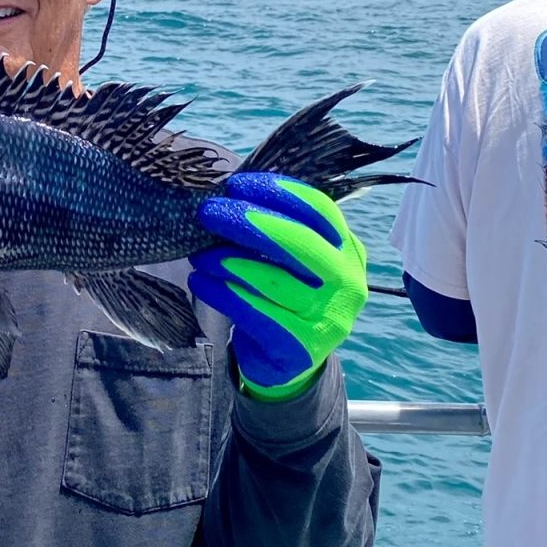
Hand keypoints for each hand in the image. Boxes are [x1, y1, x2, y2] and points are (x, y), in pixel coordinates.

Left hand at [188, 173, 367, 399]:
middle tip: (209, 212)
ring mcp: (327, 318)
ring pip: (271, 279)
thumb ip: (277, 231)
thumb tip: (230, 195)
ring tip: (198, 253)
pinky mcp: (299, 346)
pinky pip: (253, 311)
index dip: (279, 192)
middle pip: (299, 242)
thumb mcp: (294, 262)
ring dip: (226, 260)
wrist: (289, 362)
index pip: (319, 210)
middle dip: (249, 221)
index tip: (237, 184)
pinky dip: (221, 292)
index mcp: (348, 251)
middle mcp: (347, 283)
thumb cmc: (285, 297)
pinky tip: (200, 281)